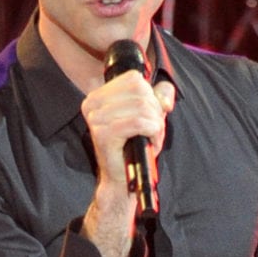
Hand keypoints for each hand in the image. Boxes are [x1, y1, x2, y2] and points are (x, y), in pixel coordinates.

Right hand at [81, 71, 174, 191]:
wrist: (123, 178)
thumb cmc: (135, 146)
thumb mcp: (150, 115)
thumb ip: (161, 96)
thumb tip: (165, 96)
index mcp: (98, 95)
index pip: (134, 78)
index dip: (150, 95)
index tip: (149, 115)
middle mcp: (92, 103)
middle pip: (139, 91)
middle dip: (154, 111)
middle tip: (152, 130)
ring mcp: (95, 118)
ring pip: (141, 106)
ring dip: (154, 123)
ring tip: (151, 137)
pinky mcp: (102, 134)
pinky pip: (138, 122)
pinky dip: (151, 131)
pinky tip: (149, 140)